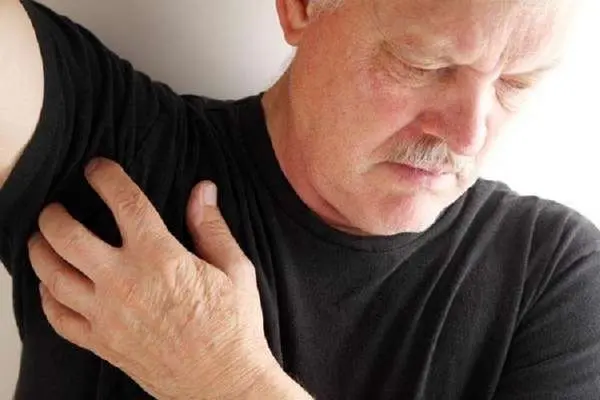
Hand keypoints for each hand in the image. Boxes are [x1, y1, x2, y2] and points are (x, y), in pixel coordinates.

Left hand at [27, 158, 279, 398]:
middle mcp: (125, 283)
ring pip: (52, 276)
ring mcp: (108, 316)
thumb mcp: (235, 269)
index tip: (97, 168)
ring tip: (41, 239)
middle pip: (68, 237)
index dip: (107, 178)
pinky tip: (50, 287)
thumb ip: (212, 227)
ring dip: (40, 251)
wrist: (223, 382)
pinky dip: (46, 299)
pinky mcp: (103, 343)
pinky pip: (59, 319)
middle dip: (55, 215)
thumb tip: (202, 191)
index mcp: (160, 259)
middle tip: (56, 207)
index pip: (124, 204)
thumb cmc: (233, 327)